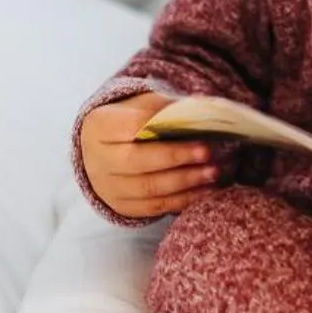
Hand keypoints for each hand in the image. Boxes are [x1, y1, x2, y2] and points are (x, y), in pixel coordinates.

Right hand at [79, 92, 226, 219]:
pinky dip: (183, 200)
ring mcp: (108, 187)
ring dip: (185, 181)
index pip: (130, 127)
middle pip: (138, 161)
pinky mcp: (123, 207)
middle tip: (207, 152)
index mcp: (99, 127)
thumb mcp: (142, 106)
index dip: (162, 128)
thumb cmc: (129, 123)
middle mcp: (98, 160)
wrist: (104, 153)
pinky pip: (154, 207)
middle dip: (176, 157)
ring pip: (148, 188)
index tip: (190, 126)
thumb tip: (202, 110)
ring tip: (212, 172)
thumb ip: (167, 107)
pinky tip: (205, 190)